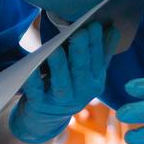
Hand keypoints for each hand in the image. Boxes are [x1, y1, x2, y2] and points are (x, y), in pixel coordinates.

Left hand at [9, 21, 117, 143]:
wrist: (46, 119)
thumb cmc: (70, 86)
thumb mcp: (89, 73)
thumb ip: (101, 52)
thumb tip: (113, 27)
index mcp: (95, 81)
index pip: (97, 60)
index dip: (96, 43)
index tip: (93, 24)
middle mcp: (81, 92)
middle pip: (81, 70)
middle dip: (80, 51)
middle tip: (79, 32)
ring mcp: (60, 100)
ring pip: (61, 82)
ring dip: (59, 66)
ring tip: (57, 49)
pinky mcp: (40, 104)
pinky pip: (36, 91)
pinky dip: (33, 80)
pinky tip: (30, 68)